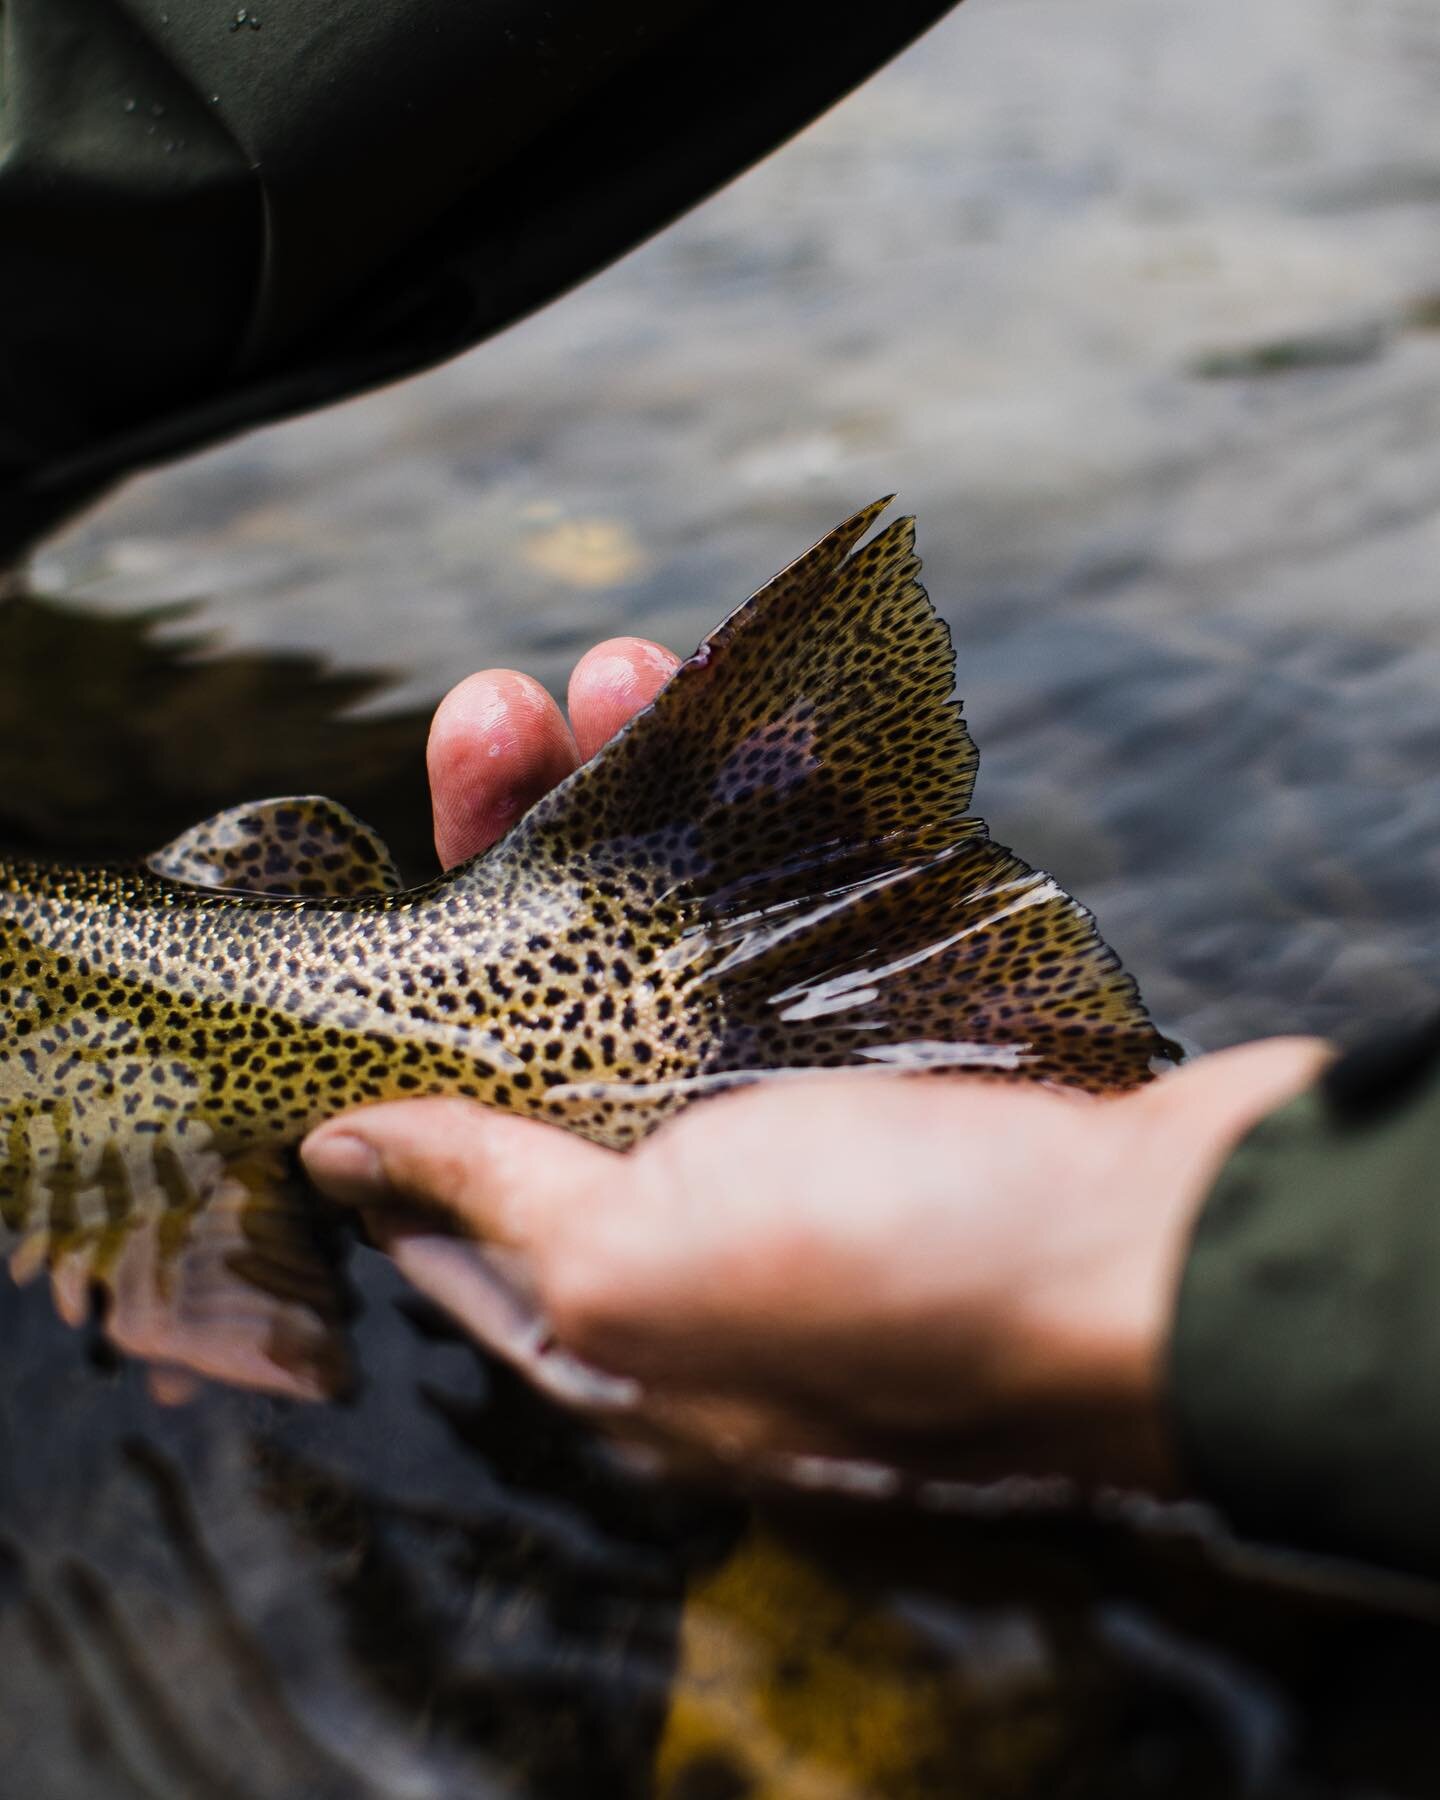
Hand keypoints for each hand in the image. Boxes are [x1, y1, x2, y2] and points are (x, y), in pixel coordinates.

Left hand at [302, 640, 1328, 1493]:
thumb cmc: (907, 1280)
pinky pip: (797, 881)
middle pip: (546, 992)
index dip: (387, 1012)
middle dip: (508, 842)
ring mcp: (796, 1090)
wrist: (1184, 1253)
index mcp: (605, 1266)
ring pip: (674, 912)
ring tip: (611, 664)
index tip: (367, 884)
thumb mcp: (646, 1269)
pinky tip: (728, 688)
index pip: (444, 1135)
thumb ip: (487, 1204)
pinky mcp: (892, 1009)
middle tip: (495, 708)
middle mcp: (688, 1179)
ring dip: (629, 780)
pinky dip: (759, 788)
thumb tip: (335, 1159)